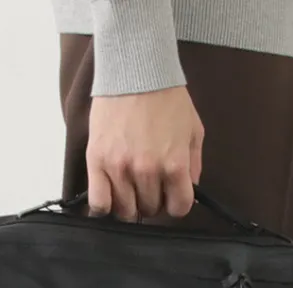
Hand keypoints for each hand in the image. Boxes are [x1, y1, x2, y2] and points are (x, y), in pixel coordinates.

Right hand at [86, 86, 203, 220]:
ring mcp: (120, 168)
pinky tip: (110, 195)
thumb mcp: (194, 130)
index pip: (179, 209)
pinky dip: (105, 206)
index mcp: (174, 165)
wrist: (135, 70)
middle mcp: (147, 171)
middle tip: (149, 183)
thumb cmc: (166, 98)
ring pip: (125, 212)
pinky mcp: (97, 162)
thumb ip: (194, 165)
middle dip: (153, 200)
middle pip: (151, 210)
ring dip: (130, 204)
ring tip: (129, 188)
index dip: (176, 203)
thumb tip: (189, 191)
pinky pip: (99, 203)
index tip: (170, 195)